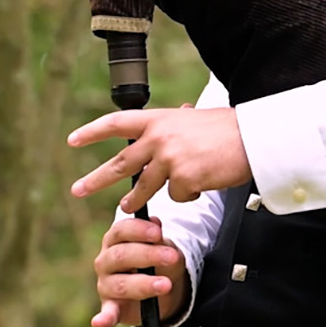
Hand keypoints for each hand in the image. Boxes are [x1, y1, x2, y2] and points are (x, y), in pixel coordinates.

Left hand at [68, 107, 251, 213]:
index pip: (117, 123)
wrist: (252, 138)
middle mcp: (158, 138)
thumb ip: (175, 125)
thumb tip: (170, 119)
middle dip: (96, 180)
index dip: (93, 132)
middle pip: (121, 163)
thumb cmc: (227, 129)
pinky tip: (203, 184)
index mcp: (158, 120)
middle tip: (77, 190)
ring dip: (136, 200)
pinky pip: (177, 197)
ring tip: (127, 208)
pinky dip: (188, 196)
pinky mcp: (183, 179)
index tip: (73, 140)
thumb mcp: (193, 119)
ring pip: (144, 188)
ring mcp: (169, 159)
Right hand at [90, 217, 187, 326]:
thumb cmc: (159, 262)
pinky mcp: (111, 307)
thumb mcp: (163, 248)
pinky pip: (106, 314)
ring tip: (165, 285)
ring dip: (143, 284)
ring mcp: (106, 285)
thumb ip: (158, 239)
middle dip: (148, 255)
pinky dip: (103, 319)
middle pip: (120, 256)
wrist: (163, 288)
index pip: (121, 230)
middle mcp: (106, 261)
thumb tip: (155, 222)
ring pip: (121, 284)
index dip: (139, 230)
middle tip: (172, 257)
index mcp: (115, 240)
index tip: (158, 232)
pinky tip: (100, 323)